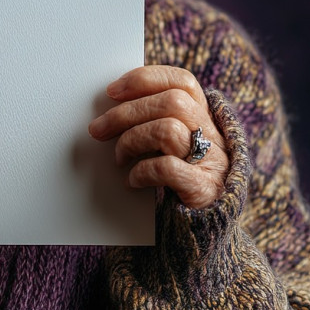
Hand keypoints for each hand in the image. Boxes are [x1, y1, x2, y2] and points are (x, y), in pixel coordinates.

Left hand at [88, 66, 228, 208]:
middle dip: (125, 112)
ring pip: (168, 129)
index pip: (182, 81)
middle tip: (97, 129)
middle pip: (171, 102)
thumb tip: (109, 102)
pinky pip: (168, 168)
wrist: (206, 230)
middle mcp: (212, 135)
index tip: (112, 90)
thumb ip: (152, 119)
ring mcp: (212, 162)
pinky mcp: (205, 190)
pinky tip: (131, 179)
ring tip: (118, 157)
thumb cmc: (177, 177)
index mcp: (203, 116)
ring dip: (132, 140)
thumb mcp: (169, 143)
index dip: (146, 79)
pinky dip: (142, 171)